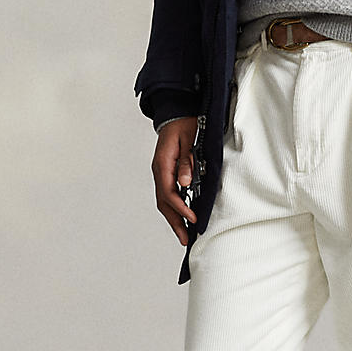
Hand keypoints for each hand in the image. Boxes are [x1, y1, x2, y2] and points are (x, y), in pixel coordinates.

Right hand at [152, 117, 199, 243]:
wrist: (175, 112)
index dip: (182, 208)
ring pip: (164, 201)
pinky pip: (167, 194)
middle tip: (185, 238)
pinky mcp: (165, 173)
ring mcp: (161, 172)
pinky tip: (181, 216)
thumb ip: (186, 162)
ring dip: (173, 218)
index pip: (170, 193)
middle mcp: (159, 171)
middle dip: (174, 222)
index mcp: (163, 164)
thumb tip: (185, 183)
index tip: (193, 219)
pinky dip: (173, 208)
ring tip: (183, 233)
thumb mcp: (189, 140)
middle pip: (163, 202)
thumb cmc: (184, 124)